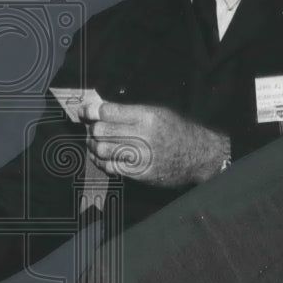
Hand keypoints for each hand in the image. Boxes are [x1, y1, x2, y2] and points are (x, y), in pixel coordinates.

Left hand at [83, 102, 228, 186]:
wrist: (198, 156)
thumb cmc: (176, 131)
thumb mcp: (158, 112)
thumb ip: (130, 111)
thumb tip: (100, 110)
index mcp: (146, 115)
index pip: (107, 111)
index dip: (90, 112)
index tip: (84, 113)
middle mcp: (143, 135)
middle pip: (101, 131)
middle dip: (91, 130)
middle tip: (90, 130)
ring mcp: (141, 155)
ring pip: (102, 150)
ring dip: (93, 147)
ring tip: (94, 144)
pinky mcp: (140, 172)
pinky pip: (111, 167)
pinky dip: (102, 162)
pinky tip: (103, 158)